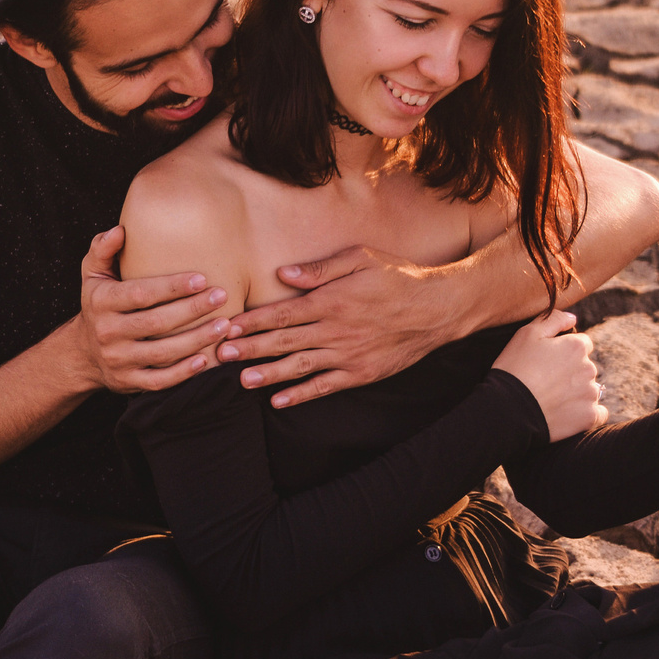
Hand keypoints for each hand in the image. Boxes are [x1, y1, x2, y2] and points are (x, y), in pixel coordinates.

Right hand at [64, 227, 228, 394]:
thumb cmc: (100, 304)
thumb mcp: (93, 274)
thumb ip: (103, 250)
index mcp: (102, 302)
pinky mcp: (128, 382)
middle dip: (192, 310)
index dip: (171, 287)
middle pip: (156, 323)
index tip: (202, 278)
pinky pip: (159, 381)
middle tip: (222, 296)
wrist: (82, 353)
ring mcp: (118, 360)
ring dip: (196, 341)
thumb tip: (120, 230)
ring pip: (161, 354)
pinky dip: (183, 373)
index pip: (140, 294)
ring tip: (225, 326)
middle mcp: (108, 332)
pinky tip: (205, 359)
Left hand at [217, 245, 461, 408]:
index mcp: (331, 301)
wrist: (437, 309)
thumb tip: (285, 274)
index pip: (282, 314)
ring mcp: (347, 355)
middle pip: (283, 341)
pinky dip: (301, 394)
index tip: (228, 327)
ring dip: (268, 374)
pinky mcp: (360, 373)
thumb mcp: (361, 259)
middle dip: (249, 348)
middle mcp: (335, 330)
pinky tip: (279, 400)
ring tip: (241, 381)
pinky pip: (325, 386)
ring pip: (299, 367)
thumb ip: (321, 268)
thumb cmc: (398, 277)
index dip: (252, 321)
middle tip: (220, 356)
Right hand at [496, 310, 604, 441]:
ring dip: (578, 393)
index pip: (582, 345)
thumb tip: (573, 317)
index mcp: (576, 347)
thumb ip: (553, 319)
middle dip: (571, 373)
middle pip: (586, 367)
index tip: (548, 363)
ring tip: (553, 400)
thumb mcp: (527, 334)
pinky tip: (570, 414)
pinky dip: (588, 413)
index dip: (564, 352)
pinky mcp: (589, 417)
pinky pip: (599, 413)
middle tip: (547, 382)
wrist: (509, 409)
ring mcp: (591, 394)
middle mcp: (589, 368)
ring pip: (590, 390)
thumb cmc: (515, 368)